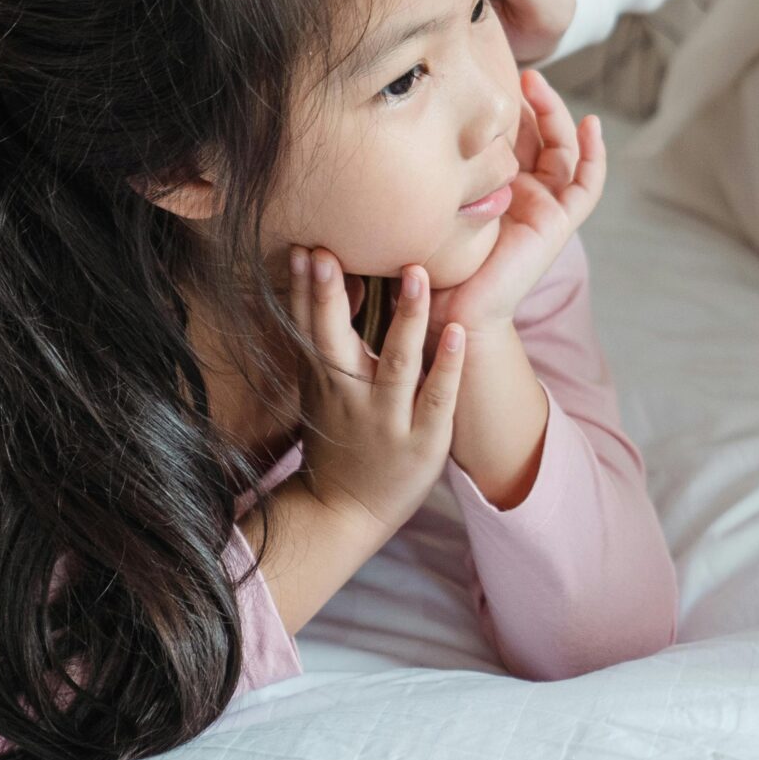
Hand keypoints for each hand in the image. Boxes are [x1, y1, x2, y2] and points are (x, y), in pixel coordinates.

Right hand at [288, 245, 465, 536]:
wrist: (345, 512)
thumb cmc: (338, 437)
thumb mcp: (319, 389)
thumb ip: (323, 339)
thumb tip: (322, 279)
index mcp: (322, 378)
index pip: (306, 326)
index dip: (301, 288)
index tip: (302, 246)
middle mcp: (348, 394)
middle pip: (334, 340)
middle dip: (329, 297)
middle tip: (330, 251)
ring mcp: (385, 419)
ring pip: (395, 363)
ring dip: (406, 318)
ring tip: (417, 273)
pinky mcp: (423, 440)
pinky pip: (436, 397)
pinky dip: (446, 365)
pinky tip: (456, 332)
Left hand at [432, 69, 606, 331]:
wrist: (449, 307)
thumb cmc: (429, 261)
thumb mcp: (429, 201)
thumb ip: (430, 171)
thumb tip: (404, 126)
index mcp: (496, 188)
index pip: (511, 137)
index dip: (508, 108)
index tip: (488, 78)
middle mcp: (524, 194)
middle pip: (541, 137)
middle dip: (534, 104)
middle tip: (521, 75)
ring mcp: (544, 207)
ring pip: (564, 150)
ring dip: (558, 115)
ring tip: (539, 86)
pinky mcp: (559, 222)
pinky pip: (588, 184)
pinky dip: (594, 154)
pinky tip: (592, 125)